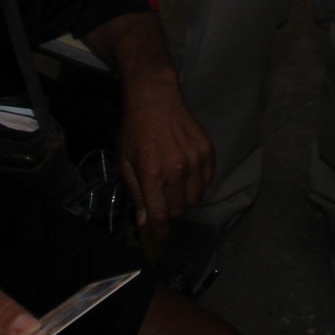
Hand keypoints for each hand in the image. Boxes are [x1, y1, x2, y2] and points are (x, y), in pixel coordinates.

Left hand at [117, 67, 215, 239]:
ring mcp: (195, 160)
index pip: (160, 215)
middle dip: (169, 209)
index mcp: (152, 174)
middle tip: (162, 195)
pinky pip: (207, 181)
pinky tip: (186, 168)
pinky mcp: (207, 151)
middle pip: (179, 210)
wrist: (156, 99)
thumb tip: (146, 221)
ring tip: (175, 180)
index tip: (160, 236)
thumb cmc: (136, 130)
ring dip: (184, 196)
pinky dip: (198, 181)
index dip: (160, 231)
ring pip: (195, 198)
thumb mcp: (126, 162)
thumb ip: (137, 193)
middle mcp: (176, 170)